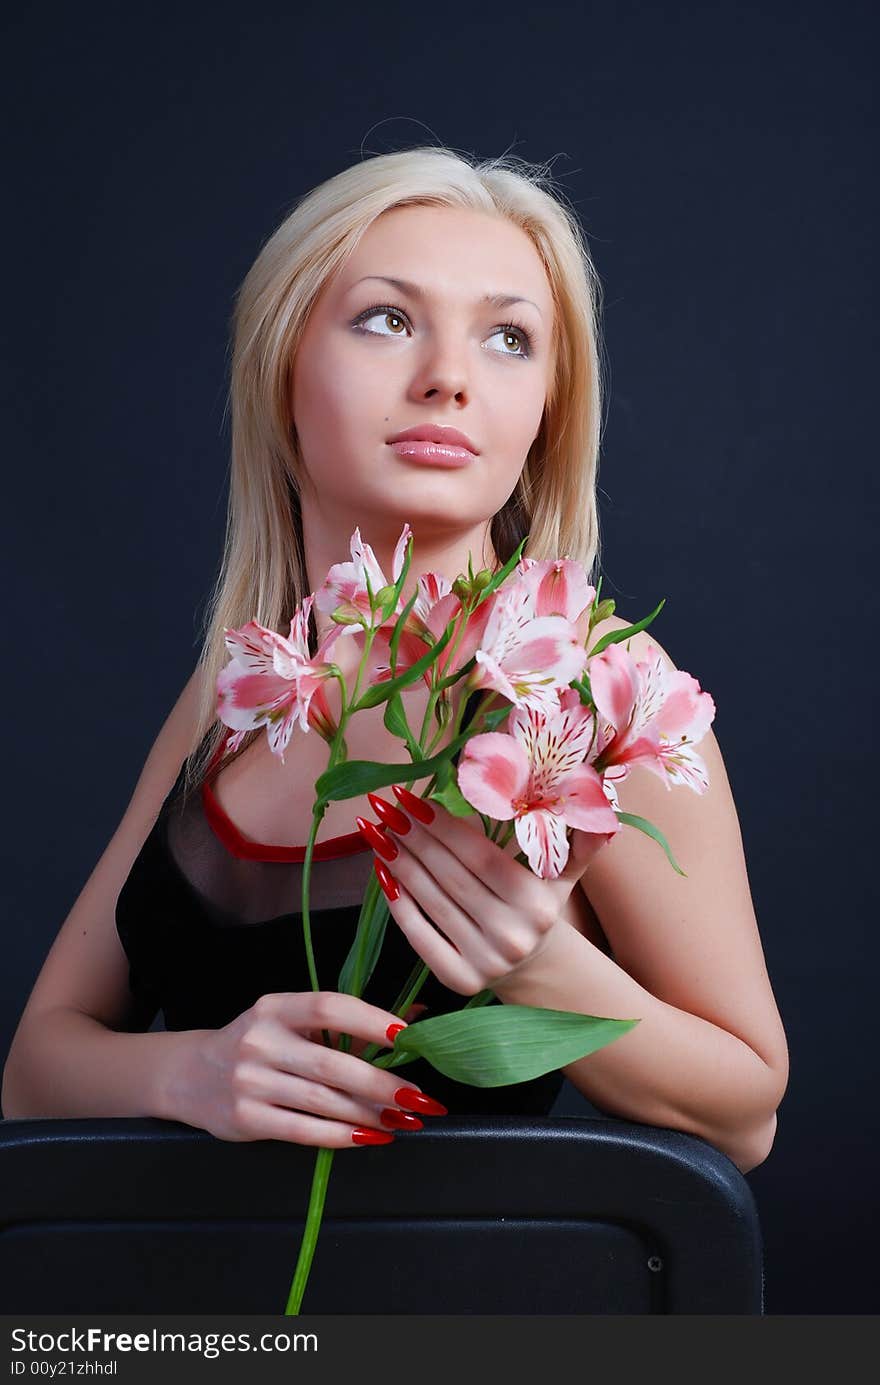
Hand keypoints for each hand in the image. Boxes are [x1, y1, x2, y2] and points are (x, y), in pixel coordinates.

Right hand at [172, 991, 444, 1147]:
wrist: (190, 1075)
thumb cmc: (257, 1045)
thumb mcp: (292, 1023)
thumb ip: (350, 1024)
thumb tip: (417, 1017)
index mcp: (275, 1008)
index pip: (328, 1007)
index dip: (371, 1020)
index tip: (408, 1037)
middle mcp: (260, 1040)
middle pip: (331, 1063)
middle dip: (382, 1083)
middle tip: (420, 1096)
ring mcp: (250, 1081)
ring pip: (322, 1101)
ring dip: (369, 1114)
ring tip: (404, 1119)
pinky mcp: (245, 1118)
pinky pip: (304, 1130)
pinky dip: (342, 1135)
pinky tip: (370, 1136)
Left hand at [357, 786, 610, 995]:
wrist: (537, 968)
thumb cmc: (539, 905)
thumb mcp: (565, 875)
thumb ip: (580, 843)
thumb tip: (602, 808)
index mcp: (537, 902)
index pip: (479, 856)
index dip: (443, 826)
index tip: (412, 798)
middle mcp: (512, 934)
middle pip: (450, 875)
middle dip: (412, 837)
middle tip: (384, 806)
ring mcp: (484, 960)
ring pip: (431, 900)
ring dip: (398, 862)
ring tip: (376, 831)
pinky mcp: (459, 980)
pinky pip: (420, 935)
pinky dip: (398, 903)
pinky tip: (381, 872)